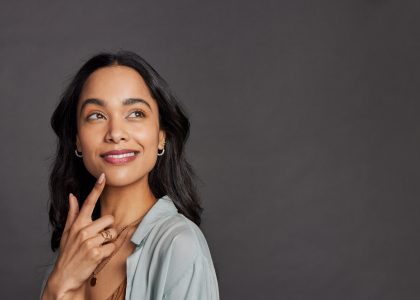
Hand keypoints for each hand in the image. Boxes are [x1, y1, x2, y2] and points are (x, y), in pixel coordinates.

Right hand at [46, 173, 116, 297]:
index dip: (97, 188)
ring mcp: (89, 242)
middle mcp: (83, 230)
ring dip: (108, 241)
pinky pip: (112, 247)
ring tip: (97, 248)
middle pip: (109, 219)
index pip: (88, 202)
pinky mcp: (96, 253)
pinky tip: (98, 256)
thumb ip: (72, 213)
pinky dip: (108, 252)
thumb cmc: (68, 253)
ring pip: (112, 233)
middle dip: (108, 229)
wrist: (65, 277)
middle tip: (98, 239)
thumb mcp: (67, 233)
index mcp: (77, 224)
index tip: (103, 176)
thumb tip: (72, 195)